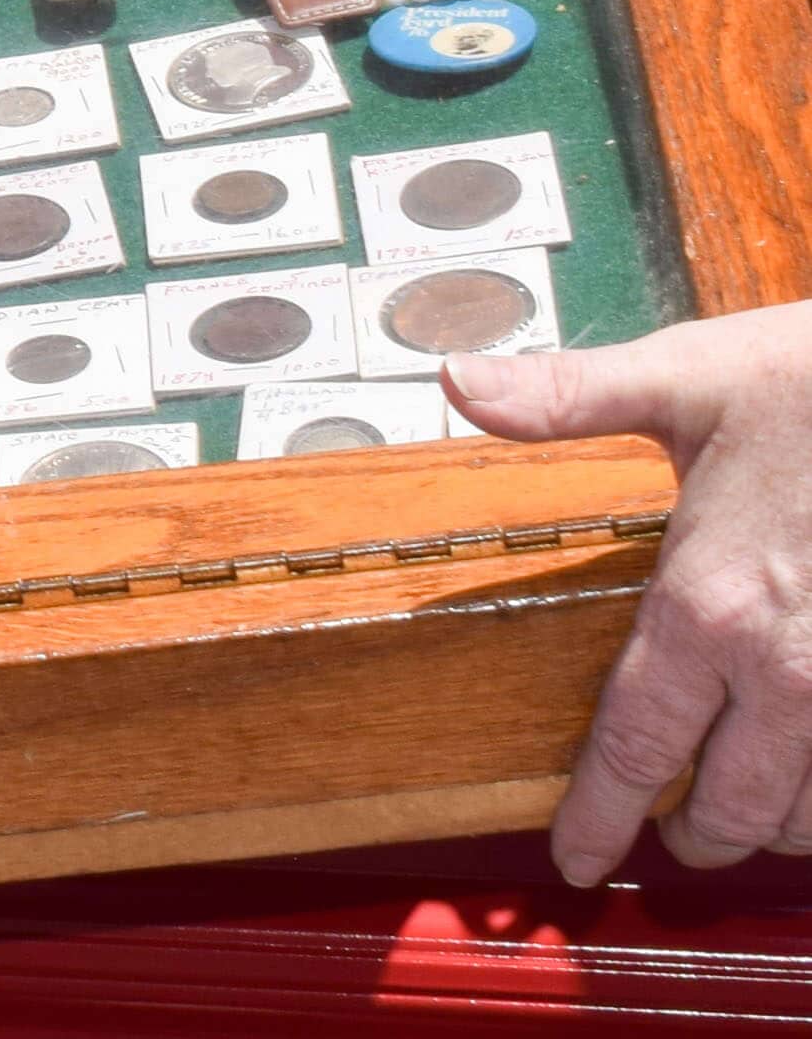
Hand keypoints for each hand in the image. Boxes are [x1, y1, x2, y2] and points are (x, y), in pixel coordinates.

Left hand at [454, 299, 811, 878]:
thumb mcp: (685, 378)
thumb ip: (568, 398)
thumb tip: (459, 381)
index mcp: (706, 605)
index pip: (632, 745)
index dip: (597, 817)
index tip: (574, 860)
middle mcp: (787, 668)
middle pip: (730, 806)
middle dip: (694, 836)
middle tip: (672, 837)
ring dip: (778, 825)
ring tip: (749, 813)